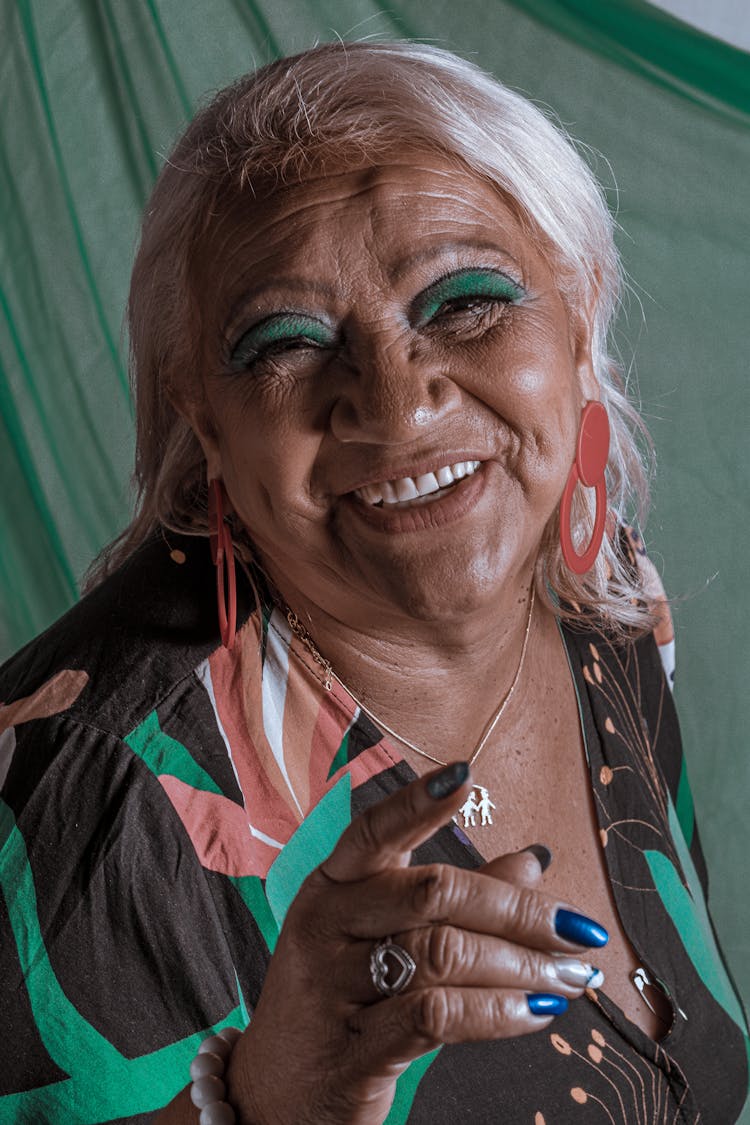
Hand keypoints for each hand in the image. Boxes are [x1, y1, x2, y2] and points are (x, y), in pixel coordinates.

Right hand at [226, 763, 606, 1124]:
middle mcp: (325, 926)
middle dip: (518, 910)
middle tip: (579, 930)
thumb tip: (533, 861)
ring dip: (522, 966)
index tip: (465, 776)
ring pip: (443, 955)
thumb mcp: (382, 941)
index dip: (416, 802)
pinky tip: (538, 1014)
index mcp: (331, 887)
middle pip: (432, 894)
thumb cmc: (340, 1002)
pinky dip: (498, 1012)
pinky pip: (437, 1016)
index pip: (373, 832)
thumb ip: (454, 900)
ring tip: (572, 977)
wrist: (273, 1098)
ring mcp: (331, 988)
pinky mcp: (350, 1050)